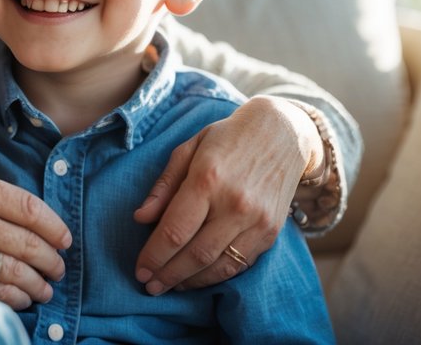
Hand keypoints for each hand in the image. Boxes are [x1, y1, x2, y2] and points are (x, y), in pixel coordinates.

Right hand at [0, 164, 71, 309]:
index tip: (64, 238)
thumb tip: (21, 211)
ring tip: (47, 287)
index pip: (29, 208)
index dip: (55, 227)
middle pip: (28, 243)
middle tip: (60, 266)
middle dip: (51, 259)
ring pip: (15, 273)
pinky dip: (13, 299)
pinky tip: (23, 299)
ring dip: (38, 283)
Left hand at [131, 96, 319, 292]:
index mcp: (208, 179)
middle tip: (149, 285)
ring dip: (189, 281)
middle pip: (195, 254)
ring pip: (218, 265)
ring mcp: (257, 221)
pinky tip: (197, 277)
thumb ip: (164, 185)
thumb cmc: (227, 139)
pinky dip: (216, 276)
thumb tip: (140, 218)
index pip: (175, 230)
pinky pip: (239, 264)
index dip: (154, 255)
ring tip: (169, 285)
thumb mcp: (188, 148)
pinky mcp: (271, 233)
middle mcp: (235, 204)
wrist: (282, 134)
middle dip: (167, 274)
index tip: (139, 269)